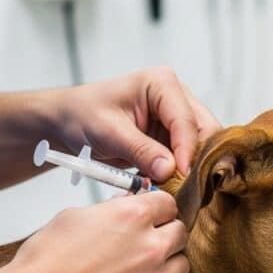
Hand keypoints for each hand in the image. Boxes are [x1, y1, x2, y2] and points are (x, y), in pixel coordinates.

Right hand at [5, 188, 188, 272]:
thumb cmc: (46, 262)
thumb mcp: (74, 217)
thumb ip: (109, 209)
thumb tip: (124, 205)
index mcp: (133, 216)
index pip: (168, 203)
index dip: (158, 209)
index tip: (153, 215)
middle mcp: (150, 246)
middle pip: (180, 232)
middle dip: (166, 234)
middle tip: (148, 241)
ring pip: (181, 266)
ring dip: (167, 265)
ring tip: (144, 269)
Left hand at [49, 67, 220, 182]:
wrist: (68, 121)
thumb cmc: (83, 115)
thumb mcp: (109, 132)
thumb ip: (141, 150)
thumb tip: (170, 170)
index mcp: (162, 83)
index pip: (186, 119)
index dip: (187, 150)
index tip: (182, 176)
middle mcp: (176, 96)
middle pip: (204, 130)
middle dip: (196, 159)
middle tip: (186, 188)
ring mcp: (176, 116)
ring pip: (201, 145)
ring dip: (190, 168)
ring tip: (176, 189)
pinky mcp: (172, 135)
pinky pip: (188, 156)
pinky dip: (181, 172)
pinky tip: (171, 186)